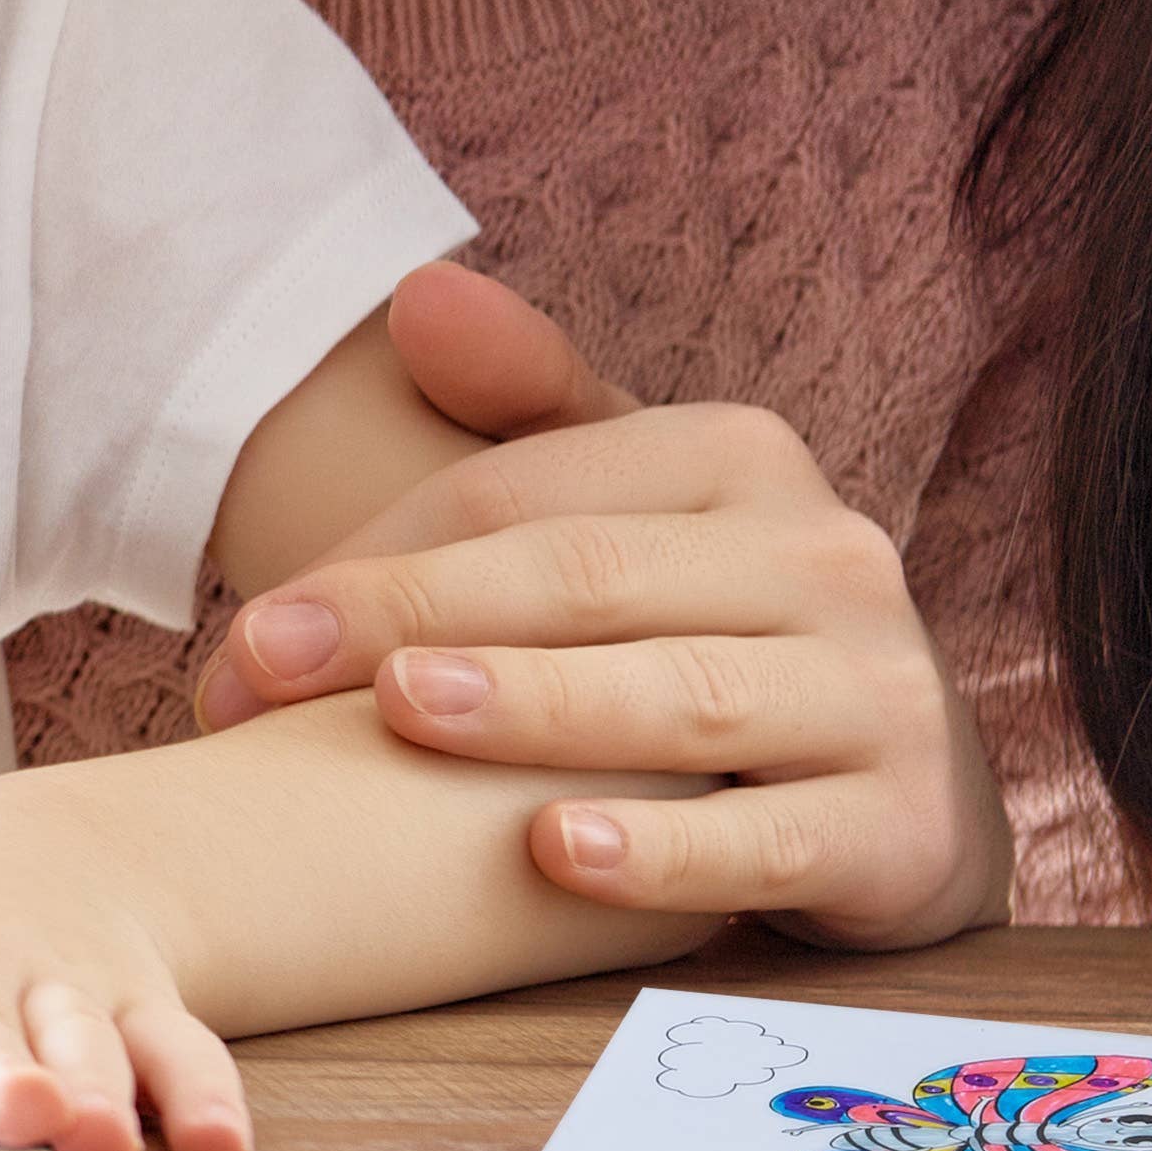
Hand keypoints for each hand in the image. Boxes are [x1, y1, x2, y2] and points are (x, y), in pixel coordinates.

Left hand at [0, 779, 251, 1150]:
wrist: (16, 860)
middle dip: (1, 1072)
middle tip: (15, 1117)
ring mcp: (62, 982)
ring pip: (87, 1036)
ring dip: (102, 1088)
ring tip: (100, 1141)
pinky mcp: (139, 1006)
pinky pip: (184, 1047)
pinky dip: (206, 1095)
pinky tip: (217, 1147)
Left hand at [198, 266, 1011, 950]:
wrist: (906, 792)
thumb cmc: (719, 632)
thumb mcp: (639, 508)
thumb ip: (530, 404)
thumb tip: (415, 296)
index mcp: (741, 457)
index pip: (522, 494)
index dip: (373, 559)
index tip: (245, 641)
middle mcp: (827, 557)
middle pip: (584, 581)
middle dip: (408, 621)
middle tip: (260, 674)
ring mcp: (878, 695)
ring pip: (678, 700)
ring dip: (534, 708)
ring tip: (404, 714)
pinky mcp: (904, 831)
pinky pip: (769, 841)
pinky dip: (664, 851)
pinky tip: (555, 854)